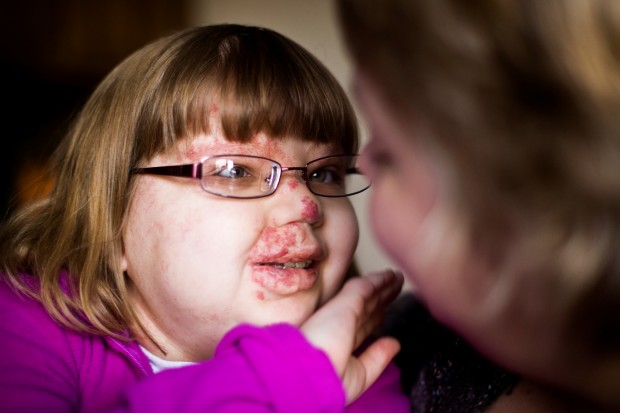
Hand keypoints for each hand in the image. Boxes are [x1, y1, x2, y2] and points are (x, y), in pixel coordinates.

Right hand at [300, 269, 403, 402]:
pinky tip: (390, 275)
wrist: (307, 373)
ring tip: (397, 276)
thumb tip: (395, 343)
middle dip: (381, 297)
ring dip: (384, 285)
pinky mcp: (345, 303)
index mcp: (340, 342)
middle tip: (396, 285)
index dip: (375, 316)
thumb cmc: (327, 382)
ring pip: (369, 294)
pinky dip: (379, 280)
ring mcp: (342, 312)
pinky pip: (365, 287)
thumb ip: (377, 357)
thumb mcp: (358, 374)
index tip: (385, 311)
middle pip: (367, 307)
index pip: (361, 325)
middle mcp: (341, 324)